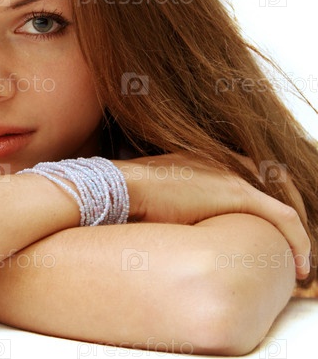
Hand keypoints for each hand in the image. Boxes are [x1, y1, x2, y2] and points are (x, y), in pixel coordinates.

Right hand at [115, 153, 311, 278]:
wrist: (122, 187)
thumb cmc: (133, 197)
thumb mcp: (162, 197)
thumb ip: (180, 204)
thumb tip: (184, 227)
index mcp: (205, 158)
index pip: (252, 175)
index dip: (268, 201)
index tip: (269, 230)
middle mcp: (223, 160)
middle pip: (275, 184)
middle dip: (290, 214)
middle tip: (292, 245)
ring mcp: (231, 174)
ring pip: (284, 200)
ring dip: (295, 230)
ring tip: (299, 258)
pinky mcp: (236, 192)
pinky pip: (282, 217)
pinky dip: (297, 240)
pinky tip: (300, 264)